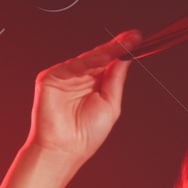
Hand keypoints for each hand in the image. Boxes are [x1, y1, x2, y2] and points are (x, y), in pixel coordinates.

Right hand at [26, 30, 141, 164]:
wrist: (65, 149)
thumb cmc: (86, 134)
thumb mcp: (110, 104)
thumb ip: (115, 79)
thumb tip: (125, 58)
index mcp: (95, 83)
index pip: (110, 61)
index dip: (122, 49)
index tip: (137, 38)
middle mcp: (80, 77)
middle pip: (100, 55)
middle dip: (117, 46)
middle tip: (133, 37)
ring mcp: (65, 76)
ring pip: (87, 58)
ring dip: (106, 52)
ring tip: (121, 48)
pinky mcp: (50, 77)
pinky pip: (71, 66)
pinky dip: (86, 62)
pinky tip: (102, 59)